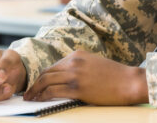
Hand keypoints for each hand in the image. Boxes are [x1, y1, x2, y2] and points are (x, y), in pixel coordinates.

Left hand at [23, 50, 148, 105]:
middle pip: (46, 72)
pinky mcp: (78, 88)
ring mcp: (75, 75)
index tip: (37, 84)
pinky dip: (43, 96)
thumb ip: (79, 68)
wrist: (129, 81)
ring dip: (35, 91)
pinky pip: (54, 92)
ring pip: (47, 81)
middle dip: (35, 83)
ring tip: (30, 98)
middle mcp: (74, 62)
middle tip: (28, 93)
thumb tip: (65, 79)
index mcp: (77, 55)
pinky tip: (39, 100)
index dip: (42, 76)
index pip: (53, 66)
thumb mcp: (94, 64)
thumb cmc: (115, 76)